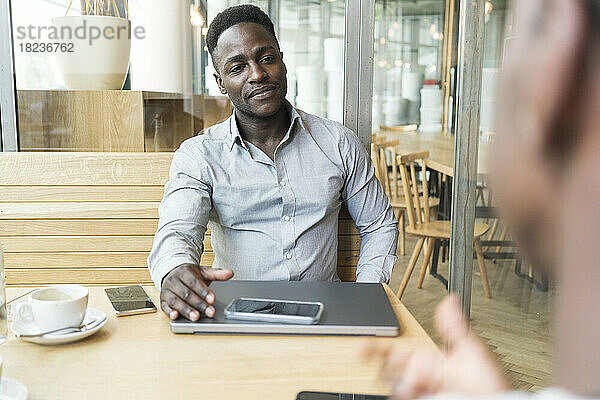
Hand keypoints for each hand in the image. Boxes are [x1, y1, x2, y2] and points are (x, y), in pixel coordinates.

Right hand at [160, 264, 233, 320]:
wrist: (172, 272)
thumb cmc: (189, 275)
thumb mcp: (203, 272)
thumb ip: (217, 274)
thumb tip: (230, 273)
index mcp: (184, 272)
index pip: (195, 282)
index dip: (204, 291)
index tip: (213, 299)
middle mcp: (174, 281)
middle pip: (187, 293)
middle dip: (199, 304)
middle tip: (210, 312)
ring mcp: (167, 291)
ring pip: (176, 301)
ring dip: (186, 310)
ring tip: (196, 317)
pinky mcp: (162, 300)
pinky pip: (164, 306)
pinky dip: (169, 312)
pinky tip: (175, 316)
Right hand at [361, 296, 508, 398]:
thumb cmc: (491, 386)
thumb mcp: (473, 351)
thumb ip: (456, 327)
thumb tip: (449, 300)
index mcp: (430, 362)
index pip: (397, 352)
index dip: (376, 348)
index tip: (361, 346)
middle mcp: (423, 379)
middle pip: (389, 371)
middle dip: (390, 368)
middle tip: (404, 371)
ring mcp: (422, 393)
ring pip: (394, 386)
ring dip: (401, 383)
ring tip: (419, 383)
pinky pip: (401, 397)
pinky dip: (404, 392)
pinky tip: (415, 390)